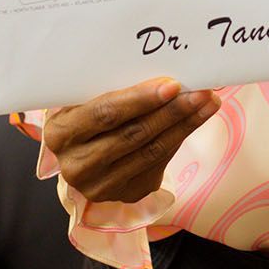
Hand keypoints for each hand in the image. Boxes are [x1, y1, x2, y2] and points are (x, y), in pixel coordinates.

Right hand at [43, 78, 219, 203]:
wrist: (82, 150)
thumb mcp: (84, 98)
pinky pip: (158, 164)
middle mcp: (76, 165)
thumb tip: (162, 74)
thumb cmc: (85, 112)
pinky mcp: (125, 194)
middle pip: (133, 135)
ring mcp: (100, 186)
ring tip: (207, 103)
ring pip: (151, 151)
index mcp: (60, 134)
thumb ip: (111, 88)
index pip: (105, 114)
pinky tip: (194, 120)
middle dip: (172, 111)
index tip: (173, 85)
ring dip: (185, 125)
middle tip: (200, 92)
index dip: (140, 99)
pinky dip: (179, 139)